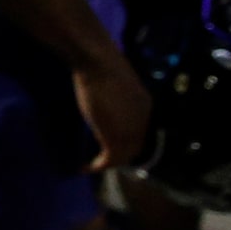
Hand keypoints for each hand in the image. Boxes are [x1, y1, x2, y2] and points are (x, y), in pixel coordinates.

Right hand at [72, 51, 151, 172]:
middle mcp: (144, 122)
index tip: (109, 145)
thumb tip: (105, 102)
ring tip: (91, 165)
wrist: (98, 63)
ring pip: (123, 156)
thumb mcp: (114, 83)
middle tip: (100, 160)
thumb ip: (115, 96)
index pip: (139, 132)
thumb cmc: (102, 64)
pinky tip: (85, 167)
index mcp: (146, 106)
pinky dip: (97, 166)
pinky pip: (109, 160)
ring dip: (107, 163)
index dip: (126, 141)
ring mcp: (131, 132)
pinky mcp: (115, 138)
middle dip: (118, 155)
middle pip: (134, 147)